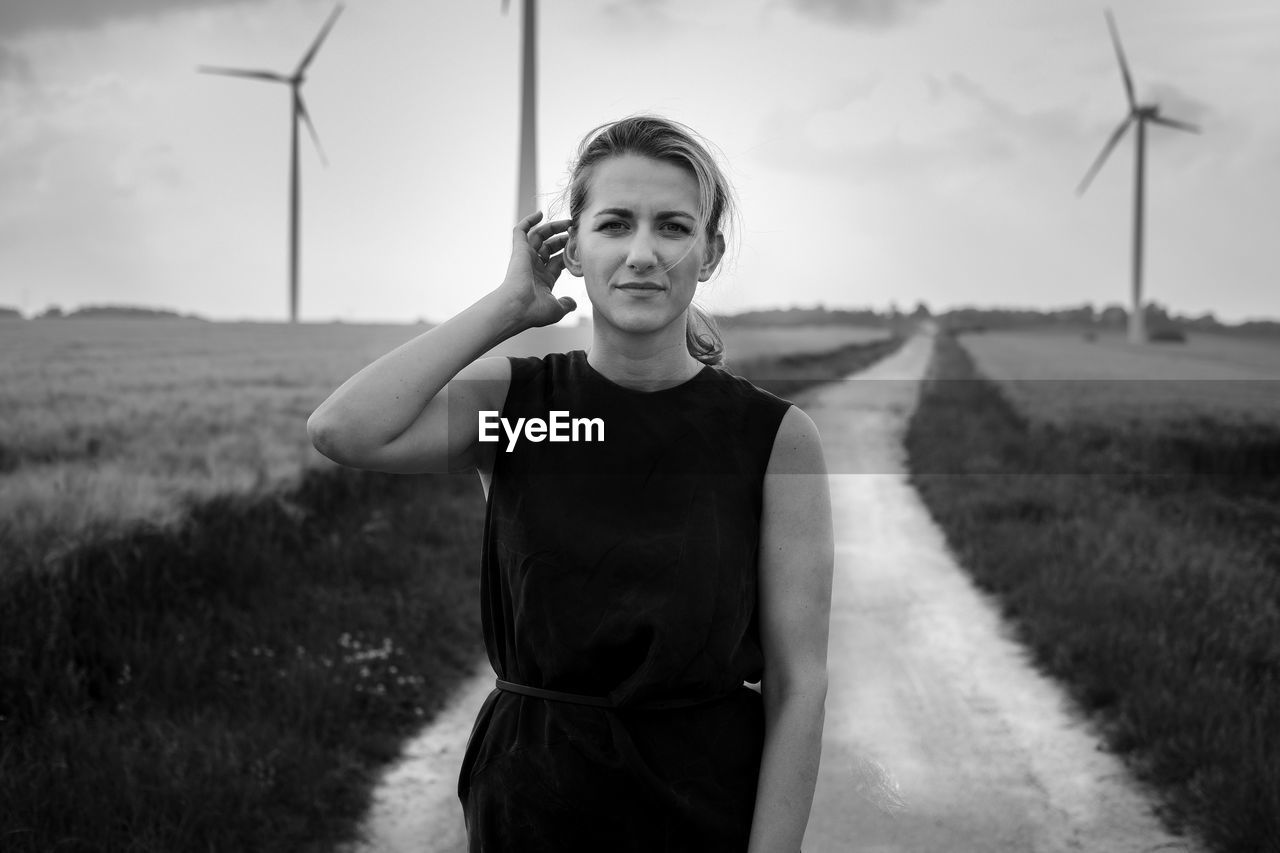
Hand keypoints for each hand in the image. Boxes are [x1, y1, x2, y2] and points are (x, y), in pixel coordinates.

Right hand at [497, 211, 576, 329]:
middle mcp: (534, 267)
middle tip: (576, 231)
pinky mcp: (518, 250)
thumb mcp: (556, 309)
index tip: (581, 247)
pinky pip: (520, 230)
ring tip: (568, 222)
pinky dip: (528, 221)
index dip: (569, 254)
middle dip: (563, 239)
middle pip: (550, 247)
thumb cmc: (535, 310)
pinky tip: (540, 213)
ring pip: (539, 236)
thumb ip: (566, 304)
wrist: (517, 307)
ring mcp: (526, 257)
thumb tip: (573, 303)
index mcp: (544, 279)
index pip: (558, 261)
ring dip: (552, 227)